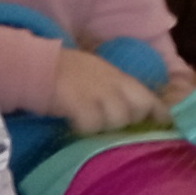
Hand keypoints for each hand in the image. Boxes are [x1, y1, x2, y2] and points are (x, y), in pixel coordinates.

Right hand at [48, 44, 165, 135]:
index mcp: (120, 77)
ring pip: (117, 120)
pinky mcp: (79, 104)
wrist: (36, 66)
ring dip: (106, 126)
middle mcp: (113, 84)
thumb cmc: (65, 71)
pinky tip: (75, 124)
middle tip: (112, 124)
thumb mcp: (98, 73)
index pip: (150, 98)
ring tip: (92, 124)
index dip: (158, 114)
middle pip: (138, 111)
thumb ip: (117, 88)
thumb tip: (136, 109)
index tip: (159, 125)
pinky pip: (92, 125)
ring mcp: (97, 94)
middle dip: (130, 121)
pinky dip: (85, 128)